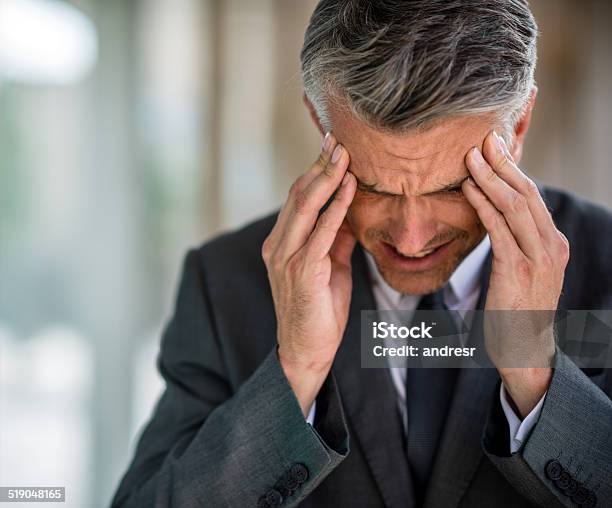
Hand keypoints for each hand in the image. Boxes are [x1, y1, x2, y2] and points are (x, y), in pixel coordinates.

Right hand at [262, 132, 356, 415]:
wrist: (307, 350)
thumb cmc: (319, 310)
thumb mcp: (329, 267)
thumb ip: (335, 238)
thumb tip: (349, 211)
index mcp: (281, 243)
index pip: (297, 199)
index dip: (315, 171)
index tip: (332, 147)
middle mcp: (278, 246)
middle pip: (299, 195)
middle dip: (320, 165)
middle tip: (338, 138)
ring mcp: (286, 258)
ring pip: (306, 207)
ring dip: (327, 177)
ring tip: (344, 153)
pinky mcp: (302, 272)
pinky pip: (321, 232)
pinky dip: (336, 206)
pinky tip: (349, 187)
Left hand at [462, 130, 569, 416]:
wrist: (525, 348)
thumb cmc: (517, 308)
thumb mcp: (525, 270)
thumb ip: (517, 242)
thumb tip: (496, 214)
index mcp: (553, 243)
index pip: (533, 197)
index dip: (513, 170)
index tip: (495, 148)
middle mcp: (550, 246)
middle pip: (527, 194)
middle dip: (504, 164)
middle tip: (484, 139)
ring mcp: (537, 258)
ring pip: (515, 206)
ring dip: (490, 178)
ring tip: (470, 157)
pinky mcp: (516, 270)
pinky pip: (498, 230)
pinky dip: (482, 206)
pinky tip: (468, 189)